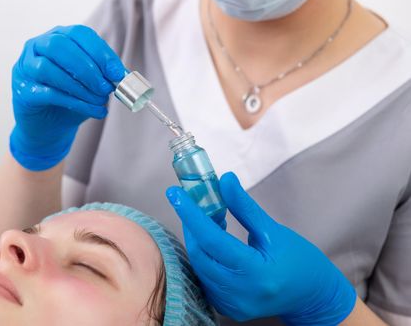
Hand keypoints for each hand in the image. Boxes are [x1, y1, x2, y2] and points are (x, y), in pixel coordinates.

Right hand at [10, 25, 125, 170]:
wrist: (49, 127)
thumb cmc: (70, 99)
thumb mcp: (91, 84)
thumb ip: (103, 76)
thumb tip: (121, 76)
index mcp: (58, 36)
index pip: (79, 34)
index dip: (100, 52)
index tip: (117, 72)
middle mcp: (37, 46)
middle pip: (60, 46)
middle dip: (88, 68)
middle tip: (106, 87)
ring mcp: (25, 67)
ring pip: (49, 69)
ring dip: (80, 86)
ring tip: (99, 100)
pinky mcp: (22, 91)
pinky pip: (48, 93)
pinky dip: (74, 102)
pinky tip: (91, 110)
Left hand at [166, 172, 356, 324]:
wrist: (312, 296)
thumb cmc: (298, 260)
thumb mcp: (273, 230)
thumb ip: (245, 207)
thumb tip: (224, 180)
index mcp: (255, 272)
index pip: (213, 240)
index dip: (191, 214)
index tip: (176, 193)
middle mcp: (240, 293)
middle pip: (201, 254)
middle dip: (192, 225)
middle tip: (193, 203)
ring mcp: (233, 304)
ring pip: (200, 267)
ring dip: (198, 240)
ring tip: (209, 220)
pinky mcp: (229, 308)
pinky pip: (206, 278)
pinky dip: (205, 257)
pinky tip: (214, 243)